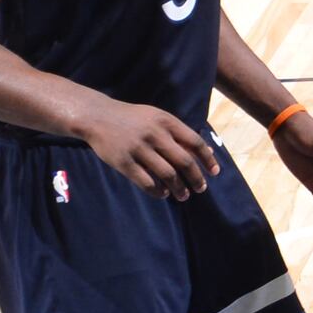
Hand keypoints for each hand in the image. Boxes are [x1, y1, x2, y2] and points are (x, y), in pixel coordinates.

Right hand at [81, 97, 217, 200]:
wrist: (98, 116)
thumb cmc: (133, 119)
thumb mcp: (157, 117)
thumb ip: (178, 132)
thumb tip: (206, 150)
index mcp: (166, 121)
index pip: (194, 142)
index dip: (207, 159)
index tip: (214, 172)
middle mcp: (154, 134)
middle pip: (184, 161)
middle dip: (196, 178)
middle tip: (201, 189)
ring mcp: (139, 148)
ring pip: (167, 175)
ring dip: (179, 189)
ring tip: (183, 196)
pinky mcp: (124, 162)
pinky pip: (146, 182)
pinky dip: (158, 191)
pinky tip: (163, 193)